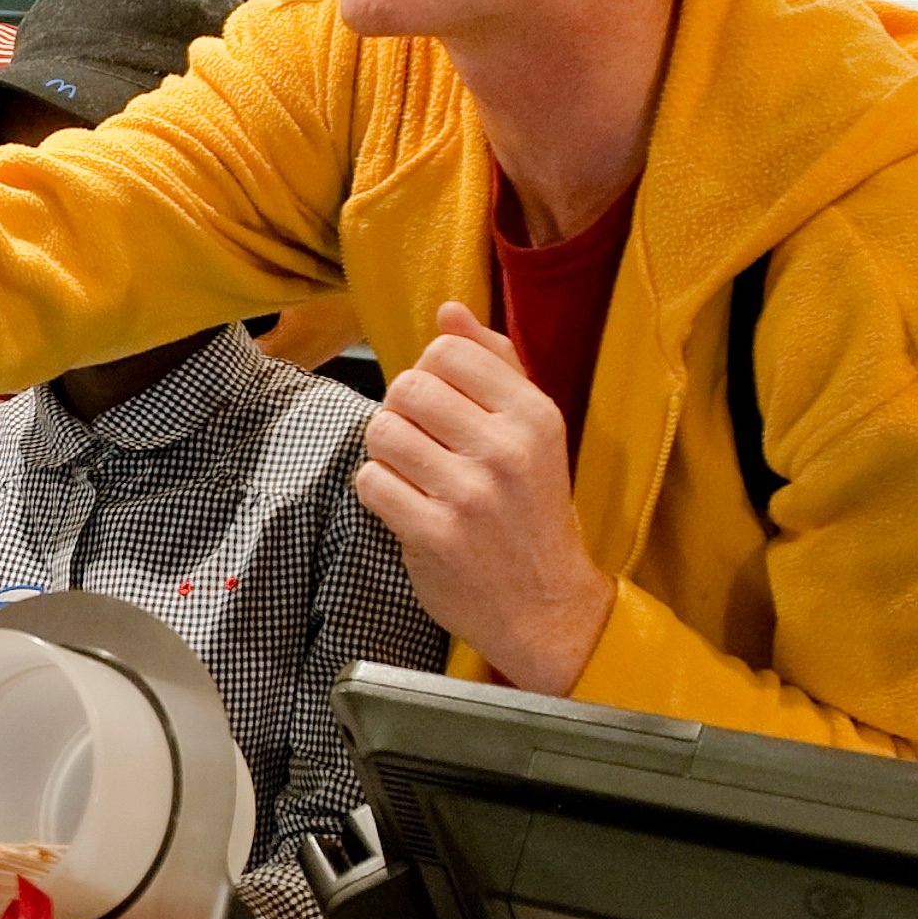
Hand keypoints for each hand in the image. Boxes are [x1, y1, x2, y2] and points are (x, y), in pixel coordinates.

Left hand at [355, 304, 610, 693]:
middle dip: (402, 411)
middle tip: (421, 442)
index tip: (441, 405)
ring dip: (386, 451)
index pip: (446, 351)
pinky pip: (372, 481)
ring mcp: (469, 494)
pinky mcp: (434, 534)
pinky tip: (405, 503)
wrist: (545, 606)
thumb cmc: (532, 512)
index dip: (429, 373)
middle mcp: (505, 449)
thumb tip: (449, 311)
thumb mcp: (533, 432)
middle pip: (407, 387)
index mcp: (534, 415)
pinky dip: (378, 490)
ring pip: (382, 431)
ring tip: (412, 472)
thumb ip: (495, 365)